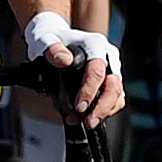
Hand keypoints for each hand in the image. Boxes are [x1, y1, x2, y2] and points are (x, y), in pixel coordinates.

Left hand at [21, 10, 126, 126]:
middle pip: (115, 85)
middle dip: (103, 107)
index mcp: (94, 45)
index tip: (79, 107)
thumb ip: (52, 49)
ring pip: (118, 94)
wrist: (55, 39)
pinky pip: (114, 99)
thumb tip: (64, 61)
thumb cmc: (50, 39)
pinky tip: (85, 117)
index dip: (90, 90)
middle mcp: (107, 57)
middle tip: (88, 122)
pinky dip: (103, 111)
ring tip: (82, 121)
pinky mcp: (108, 82)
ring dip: (103, 111)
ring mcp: (110, 69)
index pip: (97, 70)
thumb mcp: (44, 40)